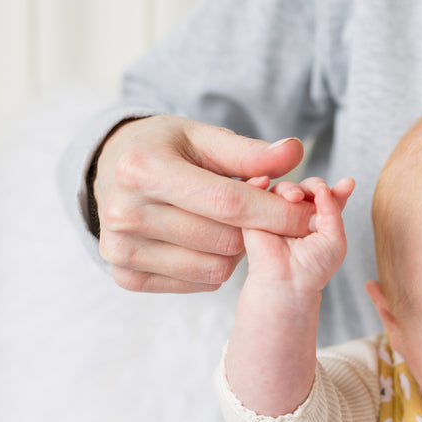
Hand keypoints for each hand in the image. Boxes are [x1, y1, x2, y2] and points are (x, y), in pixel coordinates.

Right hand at [93, 115, 315, 292]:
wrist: (111, 169)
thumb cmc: (166, 149)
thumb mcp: (203, 138)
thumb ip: (250, 152)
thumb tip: (294, 153)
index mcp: (144, 169)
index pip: (229, 204)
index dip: (277, 213)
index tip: (310, 215)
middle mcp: (125, 212)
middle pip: (225, 240)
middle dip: (257, 228)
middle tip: (257, 211)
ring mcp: (121, 249)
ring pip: (216, 269)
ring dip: (237, 250)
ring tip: (226, 223)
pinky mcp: (125, 275)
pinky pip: (199, 284)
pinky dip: (215, 265)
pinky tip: (205, 240)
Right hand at [241, 177, 354, 294]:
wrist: (287, 281)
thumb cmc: (314, 268)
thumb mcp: (335, 238)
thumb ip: (334, 209)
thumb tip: (324, 185)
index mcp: (319, 222)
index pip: (328, 198)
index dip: (338, 190)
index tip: (348, 184)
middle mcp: (298, 216)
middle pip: (307, 188)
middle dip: (314, 185)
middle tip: (317, 191)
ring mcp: (277, 214)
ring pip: (285, 188)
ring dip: (292, 188)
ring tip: (296, 198)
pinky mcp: (255, 214)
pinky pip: (256, 191)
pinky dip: (260, 182)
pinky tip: (267, 183)